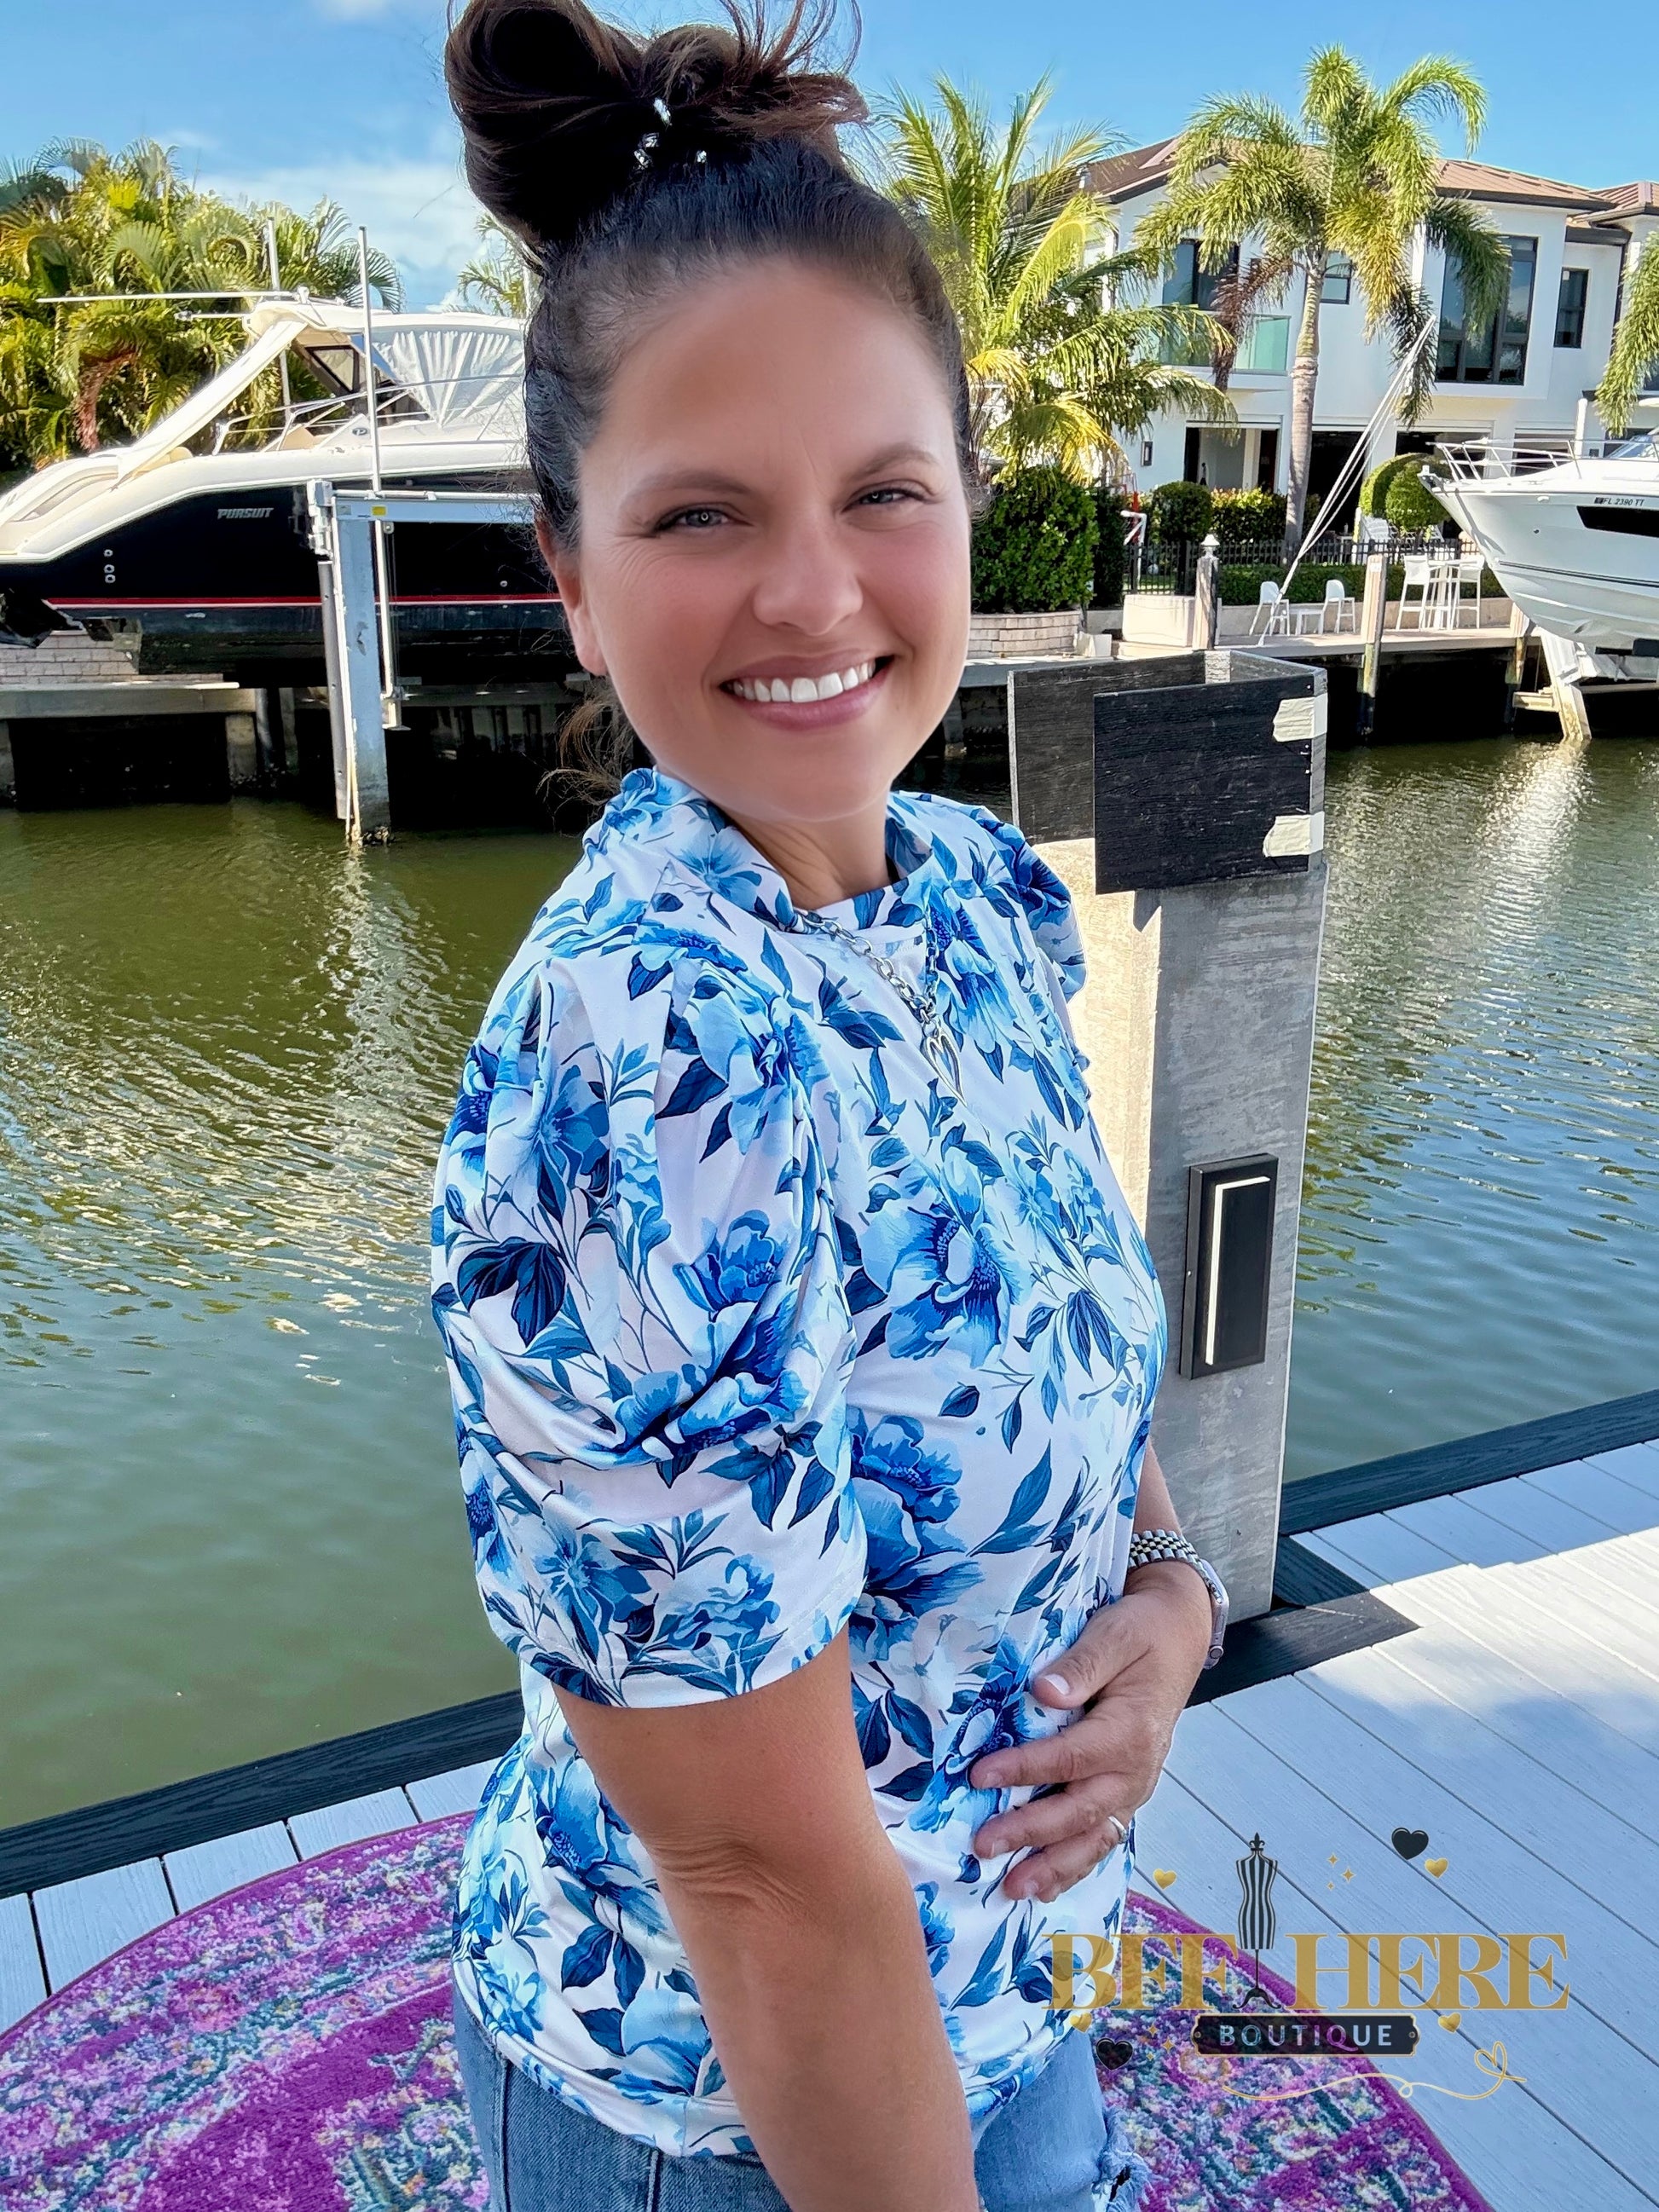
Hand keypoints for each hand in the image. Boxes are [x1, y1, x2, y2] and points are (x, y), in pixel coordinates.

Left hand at [966, 1562, 1212, 1903]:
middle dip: (1029, 1832)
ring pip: (1093, 1838)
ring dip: (1053, 1867)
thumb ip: (1082, 1665)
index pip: (1070, 1758)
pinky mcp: (1128, 1794)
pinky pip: (1102, 1838)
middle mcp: (1136, 1770)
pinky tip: (1045, 1888)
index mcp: (1130, 1731)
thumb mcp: (1114, 1634)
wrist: (1177, 1637)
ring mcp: (1134, 1787)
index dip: (1024, 1770)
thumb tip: (1044, 1692)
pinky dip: (1075, 1865)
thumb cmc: (1141, 1633)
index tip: (979, 1776)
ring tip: (1013, 1889)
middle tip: (983, 1845)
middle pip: (1078, 1810)